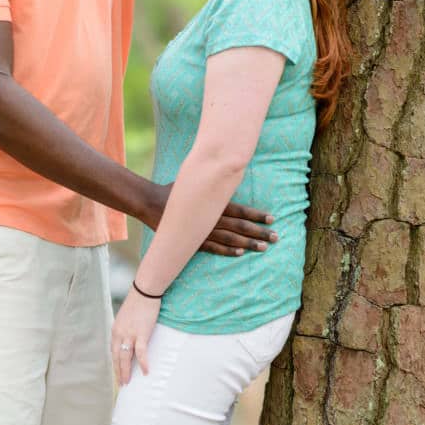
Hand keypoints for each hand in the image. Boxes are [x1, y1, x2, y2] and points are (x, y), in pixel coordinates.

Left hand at [111, 285, 161, 385]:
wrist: (144, 293)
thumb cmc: (137, 304)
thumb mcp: (127, 318)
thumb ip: (126, 330)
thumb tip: (130, 340)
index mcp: (115, 330)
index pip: (113, 351)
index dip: (115, 363)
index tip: (117, 373)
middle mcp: (119, 334)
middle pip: (117, 357)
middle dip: (118, 371)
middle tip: (121, 384)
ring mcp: (129, 334)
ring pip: (125, 357)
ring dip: (126, 371)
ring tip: (127, 382)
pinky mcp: (141, 333)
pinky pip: (141, 352)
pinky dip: (143, 363)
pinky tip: (145, 372)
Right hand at [137, 182, 275, 256]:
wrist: (149, 203)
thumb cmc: (173, 191)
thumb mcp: (193, 182)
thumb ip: (211, 183)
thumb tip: (226, 171)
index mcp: (211, 202)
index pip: (239, 210)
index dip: (256, 215)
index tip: (272, 219)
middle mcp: (209, 218)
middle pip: (239, 226)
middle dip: (259, 232)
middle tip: (275, 237)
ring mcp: (201, 231)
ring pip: (230, 239)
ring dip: (248, 243)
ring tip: (264, 247)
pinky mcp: (192, 241)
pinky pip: (213, 248)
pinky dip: (227, 251)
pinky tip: (240, 253)